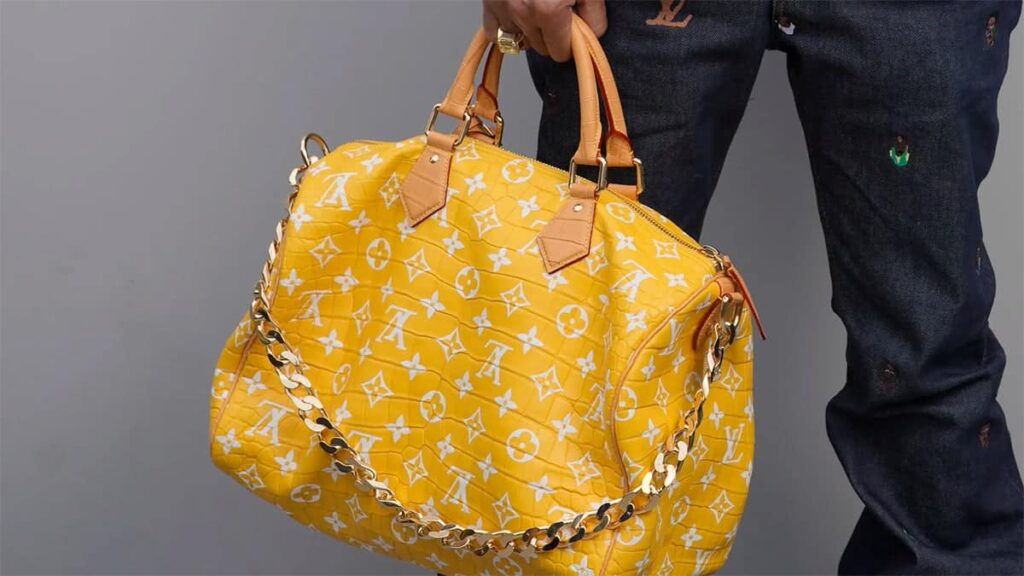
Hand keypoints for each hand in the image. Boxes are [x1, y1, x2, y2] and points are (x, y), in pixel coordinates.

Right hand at [482, 0, 606, 61]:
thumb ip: (594, 14)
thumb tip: (592, 37)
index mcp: (548, 10)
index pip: (560, 53)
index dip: (571, 45)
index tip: (575, 34)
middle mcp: (521, 12)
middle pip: (541, 49)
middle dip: (553, 37)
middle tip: (561, 15)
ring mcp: (502, 7)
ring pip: (519, 42)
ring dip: (531, 33)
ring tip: (541, 11)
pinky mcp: (489, 2)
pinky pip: (495, 32)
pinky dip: (506, 30)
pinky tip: (518, 19)